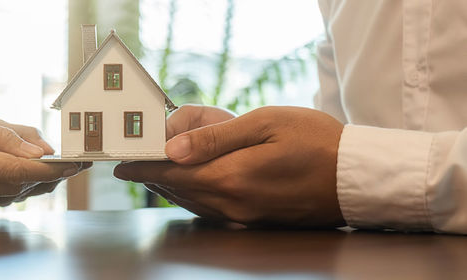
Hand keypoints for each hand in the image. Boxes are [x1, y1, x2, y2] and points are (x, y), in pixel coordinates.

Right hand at [0, 111, 81, 214]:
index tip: (74, 165)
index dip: (49, 170)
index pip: (15, 171)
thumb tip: (36, 150)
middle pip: (14, 186)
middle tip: (65, 162)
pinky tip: (1, 168)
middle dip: (43, 175)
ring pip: (2, 194)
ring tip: (36, 161)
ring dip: (22, 179)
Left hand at [114, 105, 345, 227]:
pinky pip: (212, 211)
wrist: (358, 178)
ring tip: (157, 174)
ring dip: (172, 189)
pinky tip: (192, 188)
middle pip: (179, 192)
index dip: (143, 169)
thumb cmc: (317, 141)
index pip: (173, 174)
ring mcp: (245, 217)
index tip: (122, 165)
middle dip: (154, 177)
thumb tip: (173, 148)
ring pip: (194, 204)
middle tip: (136, 164)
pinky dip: (194, 199)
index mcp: (232, 177)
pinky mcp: (256, 220)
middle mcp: (233, 204)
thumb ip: (215, 138)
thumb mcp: (265, 124)